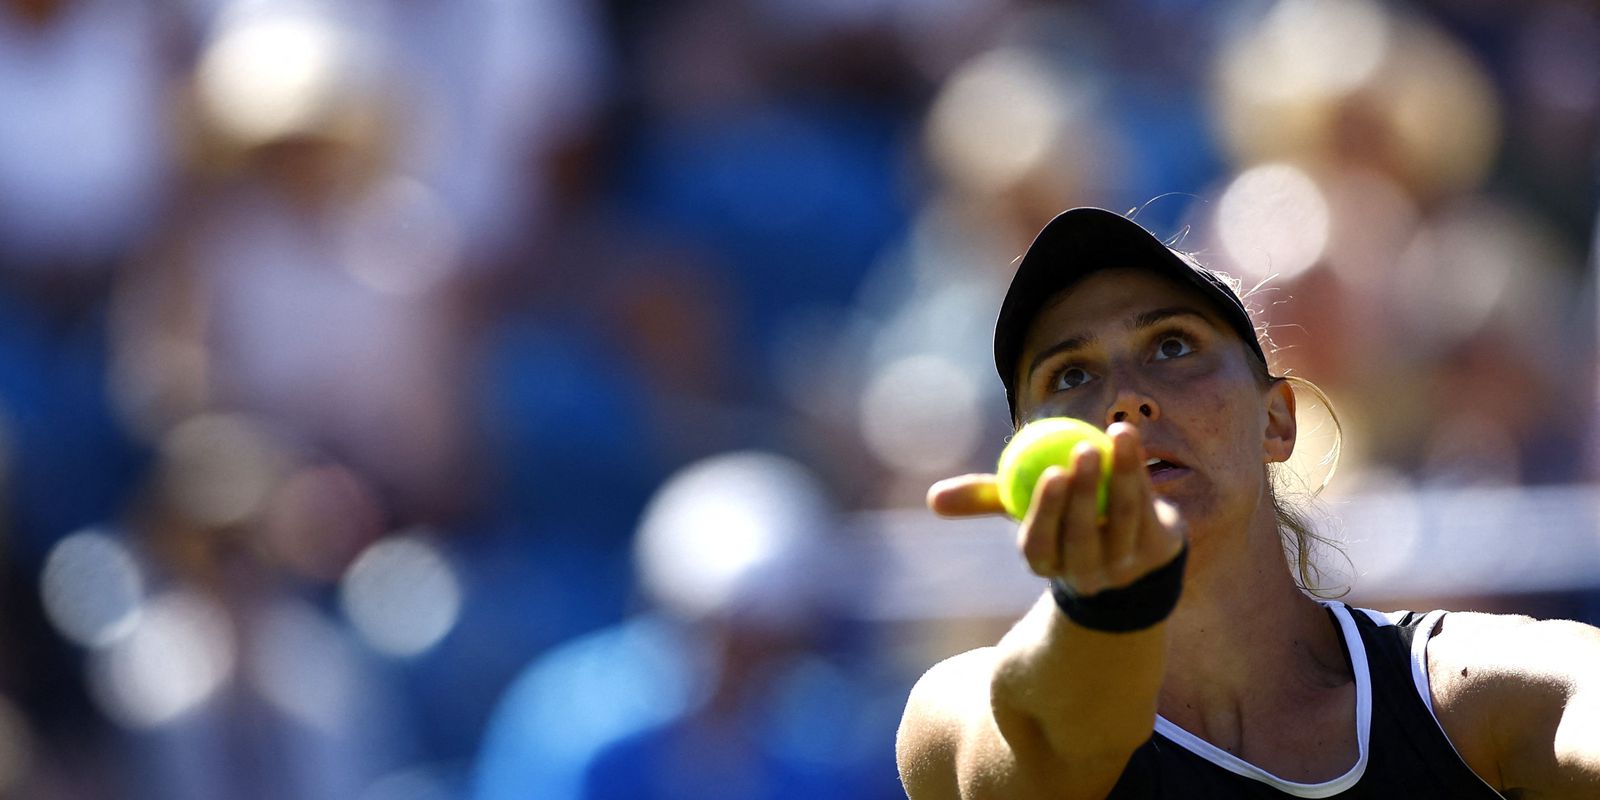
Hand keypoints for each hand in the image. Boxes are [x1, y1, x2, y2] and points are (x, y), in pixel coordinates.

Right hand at [928, 422, 1185, 596]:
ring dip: (1121, 473)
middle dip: (1082, 493)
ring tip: (1116, 431)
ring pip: (1121, 518)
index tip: (1050, 472)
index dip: (1045, 513)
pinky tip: (1127, 438)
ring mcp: (1124, 566)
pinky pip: (1147, 506)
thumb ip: (984, 499)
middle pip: (1082, 536)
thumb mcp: (1024, 509)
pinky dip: (1138, 470)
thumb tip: (933, 499)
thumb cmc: (1062, 519)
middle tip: (1081, 448)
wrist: (1129, 548)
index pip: (1040, 546)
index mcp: (1046, 563)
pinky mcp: (1158, 552)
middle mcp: (1085, 573)